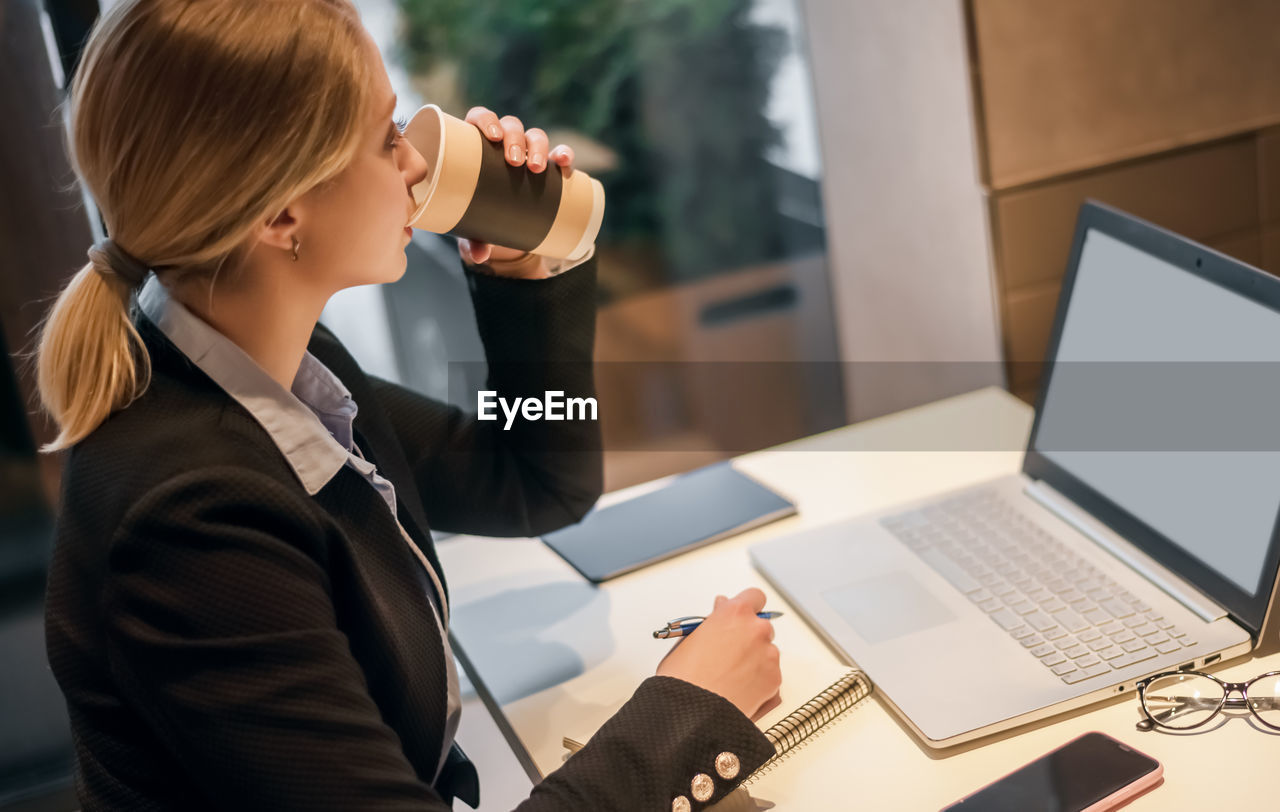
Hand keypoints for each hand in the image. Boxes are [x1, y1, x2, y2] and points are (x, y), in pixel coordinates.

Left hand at [457, 106, 575, 273]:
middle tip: (515, 163)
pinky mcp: (547, 167)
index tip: (491, 136)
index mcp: (478, 143)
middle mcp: (504, 143)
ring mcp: (527, 153)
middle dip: (515, 139)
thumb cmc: (478, 214)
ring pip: (535, 136)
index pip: (480, 118)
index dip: (486, 119)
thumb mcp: (474, 225)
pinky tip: (565, 161)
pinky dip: (564, 154)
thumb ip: (474, 238)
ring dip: (538, 146)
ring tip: (537, 168)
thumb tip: (478, 256)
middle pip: (511, 126)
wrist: (502, 223)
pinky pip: (559, 154)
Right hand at [655, 588, 782, 721]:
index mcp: (734, 613)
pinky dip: (759, 682)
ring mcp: (769, 655)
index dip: (747, 607)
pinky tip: (738, 691)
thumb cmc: (683, 677)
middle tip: (730, 654)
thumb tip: (721, 608)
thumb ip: (713, 620)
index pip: (754, 597)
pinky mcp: (775, 679)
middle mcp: (756, 630)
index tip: (741, 617)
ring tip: (729, 679)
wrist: (692, 713)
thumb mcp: (690, 638)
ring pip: (767, 653)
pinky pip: (770, 675)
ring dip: (755, 661)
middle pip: (762, 626)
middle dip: (750, 637)